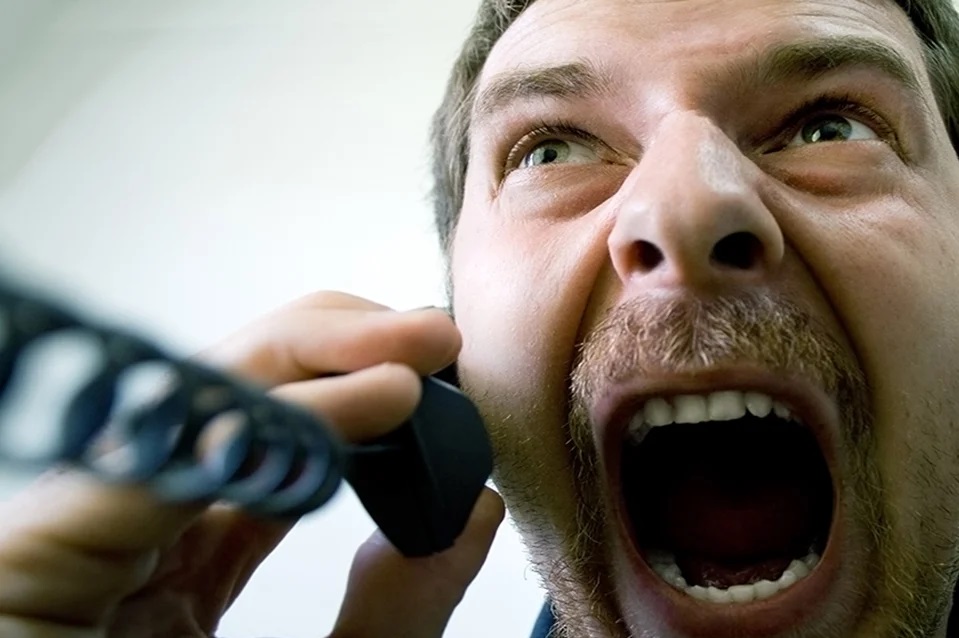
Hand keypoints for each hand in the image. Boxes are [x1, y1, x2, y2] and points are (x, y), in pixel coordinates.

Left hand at [0, 292, 504, 637]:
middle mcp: (62, 536)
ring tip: (410, 366)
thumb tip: (470, 514)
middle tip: (419, 342)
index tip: (399, 389)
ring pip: (213, 420)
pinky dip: (313, 446)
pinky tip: (374, 424)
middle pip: (182, 400)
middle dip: (311, 358)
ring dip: (321, 384)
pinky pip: (235, 480)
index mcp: (32, 575)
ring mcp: (109, 540)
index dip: (293, 407)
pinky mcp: (154, 558)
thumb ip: (380, 626)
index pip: (164, 446)